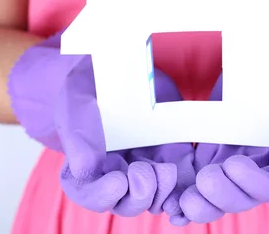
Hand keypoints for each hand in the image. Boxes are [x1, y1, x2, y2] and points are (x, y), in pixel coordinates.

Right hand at [8, 31, 194, 215]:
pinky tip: (191, 180)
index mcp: (87, 165)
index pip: (89, 194)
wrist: (117, 65)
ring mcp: (147, 166)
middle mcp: (116, 172)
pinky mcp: (173, 155)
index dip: (101, 196)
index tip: (118, 181)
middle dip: (137, 196)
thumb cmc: (89, 85)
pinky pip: (182, 181)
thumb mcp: (77, 102)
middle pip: (126, 203)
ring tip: (166, 170)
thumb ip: (79, 136)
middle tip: (145, 173)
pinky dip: (186, 186)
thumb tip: (85, 170)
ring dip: (162, 192)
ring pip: (155, 197)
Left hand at [177, 0, 268, 222]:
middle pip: (245, 195)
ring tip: (180, 203)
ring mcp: (242, 162)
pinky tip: (171, 202)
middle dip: (223, 196)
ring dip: (201, 202)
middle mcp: (268, 169)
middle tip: (204, 182)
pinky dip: (186, 191)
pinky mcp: (218, 152)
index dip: (253, 183)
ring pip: (221, 193)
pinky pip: (200, 176)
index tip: (233, 166)